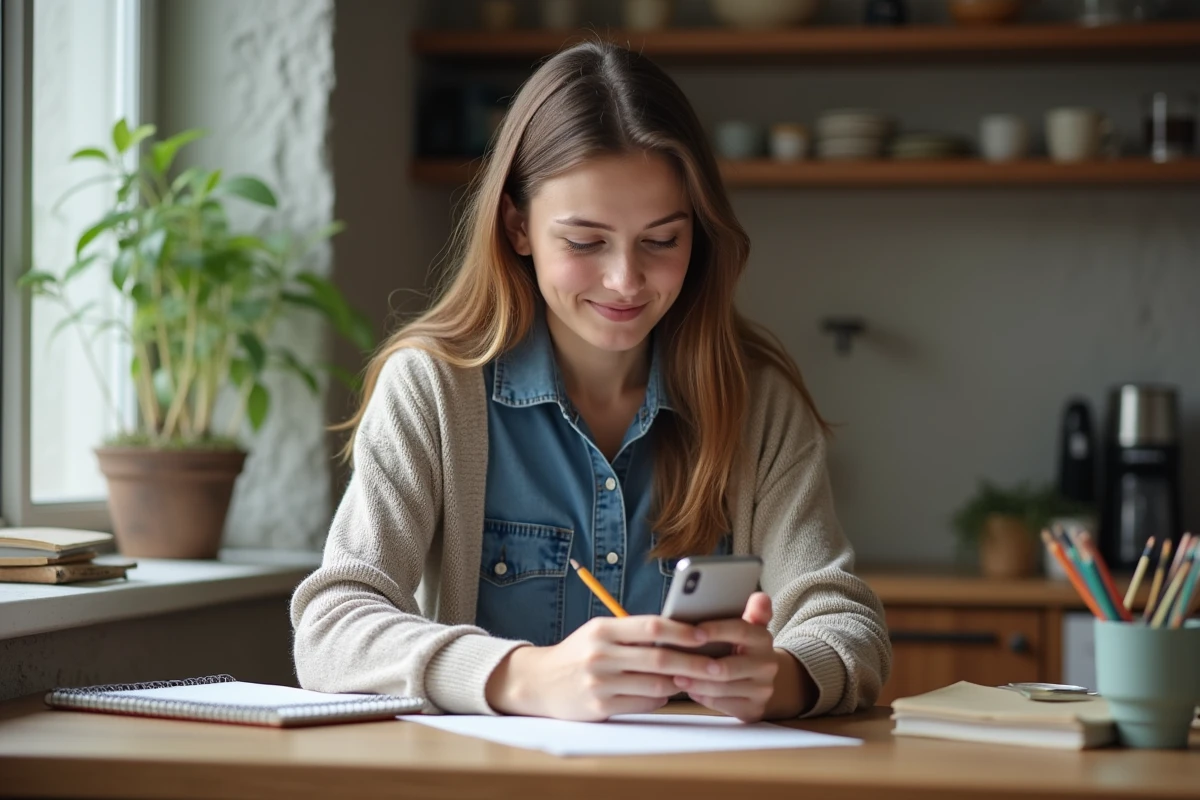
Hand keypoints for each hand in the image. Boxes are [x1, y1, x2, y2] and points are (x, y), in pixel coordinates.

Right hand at [485, 615, 721, 720]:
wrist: (539, 682)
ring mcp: (600, 682)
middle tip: (715, 664)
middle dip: (692, 661)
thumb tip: (677, 631)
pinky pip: (642, 704)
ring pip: (654, 684)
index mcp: (603, 629)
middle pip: (658, 657)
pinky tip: (665, 694)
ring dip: (678, 683)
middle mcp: (601, 654)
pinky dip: (659, 700)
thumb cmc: (579, 652)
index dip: (681, 630)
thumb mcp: (599, 632)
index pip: (651, 626)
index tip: (704, 634)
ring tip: (693, 679)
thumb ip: (632, 631)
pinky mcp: (600, 706)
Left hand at [672, 592, 810, 721]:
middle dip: (698, 665)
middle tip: (674, 661)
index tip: (693, 630)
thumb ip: (749, 611)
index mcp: (763, 638)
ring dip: (697, 683)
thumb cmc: (742, 647)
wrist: (761, 678)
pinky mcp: (754, 708)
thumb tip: (760, 597)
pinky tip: (690, 690)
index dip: (717, 630)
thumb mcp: (747, 626)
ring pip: (723, 688)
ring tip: (676, 676)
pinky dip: (704, 697)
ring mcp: (762, 689)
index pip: (741, 631)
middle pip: (728, 666)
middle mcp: (767, 664)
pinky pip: (724, 705)